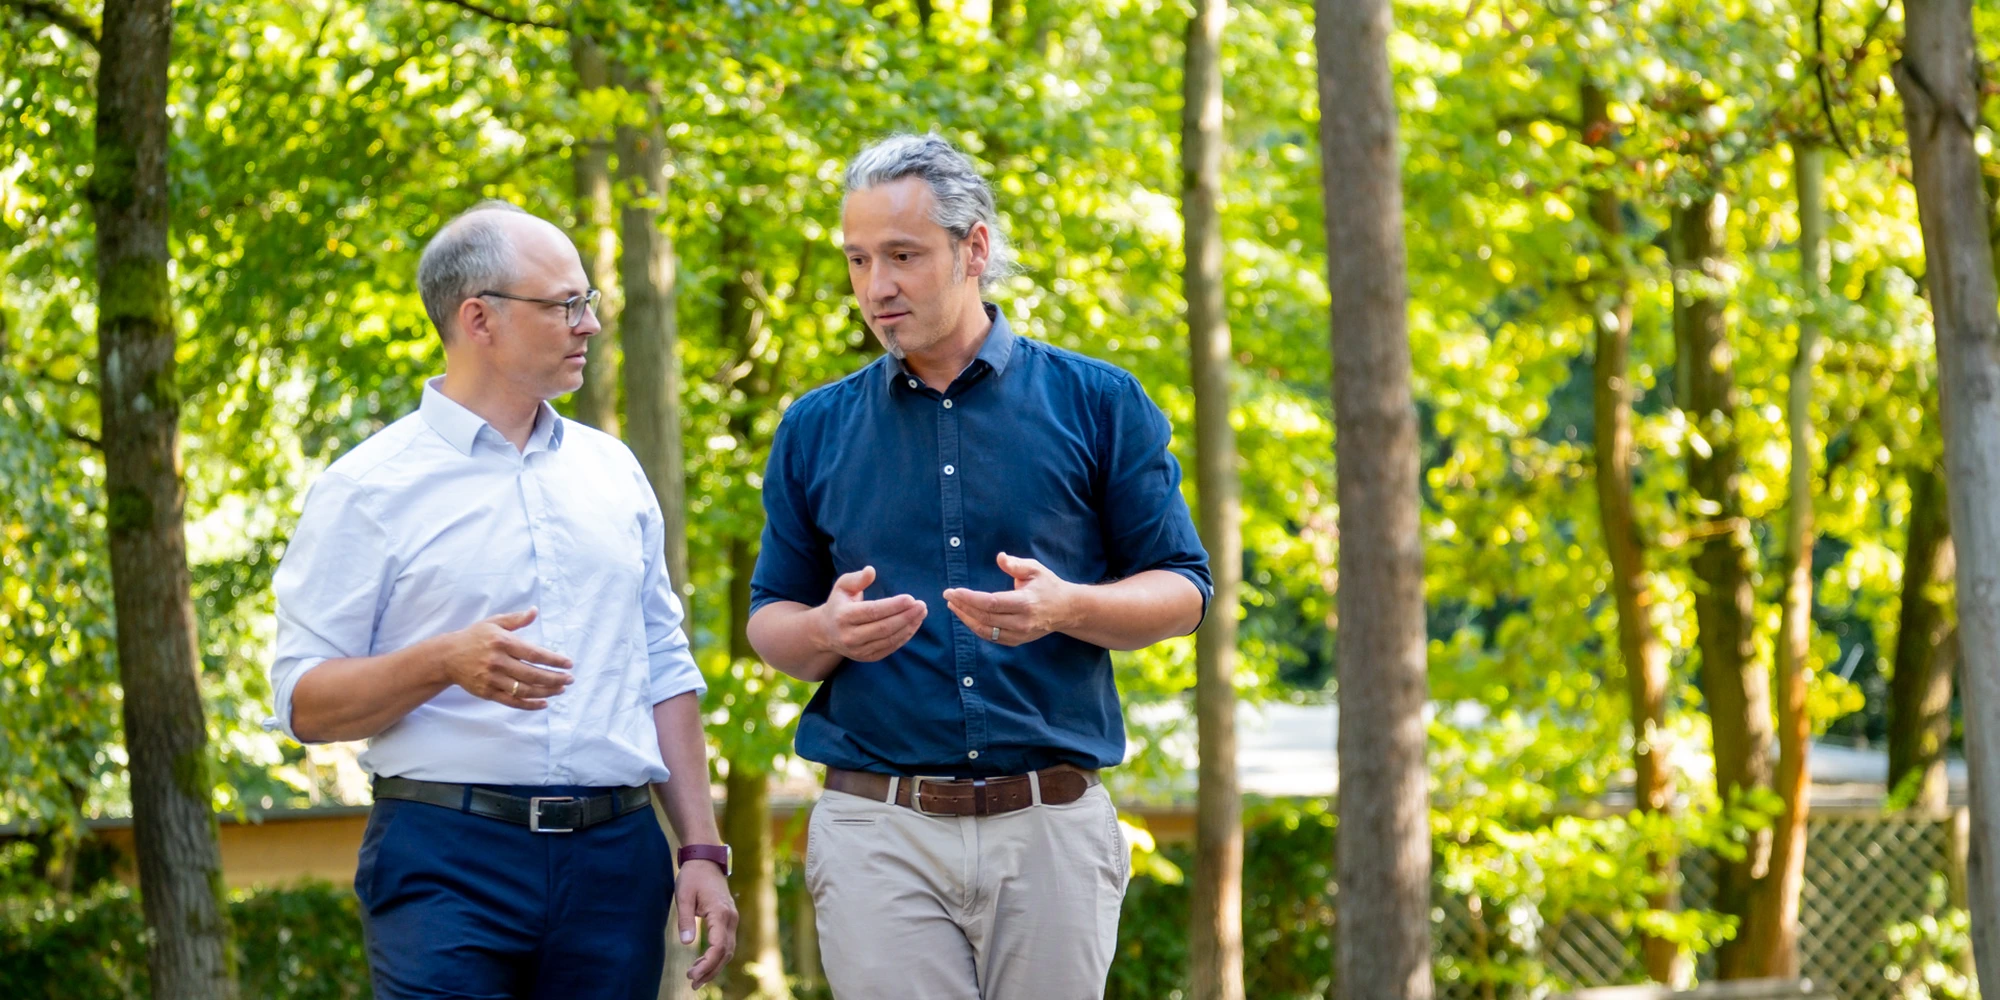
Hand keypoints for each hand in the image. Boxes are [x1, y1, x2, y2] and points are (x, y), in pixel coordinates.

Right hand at [436, 608, 572, 709]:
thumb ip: (516, 619)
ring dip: (546, 691)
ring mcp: (492, 679)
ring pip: (524, 689)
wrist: (447, 657)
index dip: (553, 660)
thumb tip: (535, 611)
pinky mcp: (487, 692)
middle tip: (569, 679)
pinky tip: (543, 703)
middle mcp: (497, 661)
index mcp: (502, 642)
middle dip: (554, 678)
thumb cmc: (474, 637)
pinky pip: (512, 701)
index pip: (534, 653)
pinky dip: (529, 704)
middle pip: (532, 674)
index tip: (568, 663)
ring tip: (561, 690)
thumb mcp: (494, 623)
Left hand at [676, 858, 737, 987]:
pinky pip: (726, 943)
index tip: (692, 975)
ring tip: (695, 978)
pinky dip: (717, 957)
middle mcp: (731, 918)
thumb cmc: (693, 877)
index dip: (706, 964)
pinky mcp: (728, 919)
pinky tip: (703, 964)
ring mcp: (732, 919)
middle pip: (725, 952)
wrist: (706, 861)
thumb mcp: (683, 896)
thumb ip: (685, 919)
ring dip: (714, 966)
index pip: (718, 946)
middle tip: (692, 982)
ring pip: (728, 950)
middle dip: (710, 970)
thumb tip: (685, 943)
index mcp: (720, 913)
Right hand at [815, 566, 926, 662]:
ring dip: (909, 627)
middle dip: (906, 616)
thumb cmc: (839, 603)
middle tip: (922, 605)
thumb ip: (857, 578)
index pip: (872, 611)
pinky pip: (890, 648)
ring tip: (921, 613)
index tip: (911, 598)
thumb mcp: (842, 586)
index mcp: (843, 616)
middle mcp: (849, 636)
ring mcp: (859, 650)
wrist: (826, 632)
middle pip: (883, 627)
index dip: (893, 606)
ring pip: (889, 639)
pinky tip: (914, 624)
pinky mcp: (867, 657)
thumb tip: (871, 570)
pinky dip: (905, 636)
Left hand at [943, 552, 1078, 645]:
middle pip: (985, 618)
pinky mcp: (1017, 641)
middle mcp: (1022, 622)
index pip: (991, 603)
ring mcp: (1019, 635)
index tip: (953, 591)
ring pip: (986, 631)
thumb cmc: (1048, 585)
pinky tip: (966, 616)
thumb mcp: (1035, 569)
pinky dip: (976, 627)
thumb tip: (999, 557)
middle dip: (963, 606)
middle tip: (948, 596)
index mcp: (1026, 603)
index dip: (969, 598)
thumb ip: (1016, 564)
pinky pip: (991, 637)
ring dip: (966, 619)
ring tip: (953, 606)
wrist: (1066, 610)